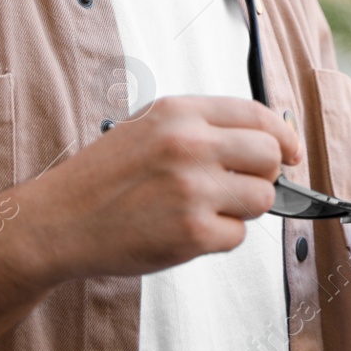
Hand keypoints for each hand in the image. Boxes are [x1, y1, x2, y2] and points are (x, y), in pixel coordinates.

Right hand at [24, 95, 299, 281]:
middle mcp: (188, 145)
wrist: (58, 220)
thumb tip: (266, 139)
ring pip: (261, 198)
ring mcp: (191, 190)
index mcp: (179, 112)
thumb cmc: (104, 177)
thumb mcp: (148, 126)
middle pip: (270, 156)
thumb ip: (202, 126)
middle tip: (239, 184)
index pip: (258, 115)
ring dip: (241, 208)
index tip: (292, 152)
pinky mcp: (191, 233)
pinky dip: (219, 237)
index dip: (284, 136)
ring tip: (204, 208)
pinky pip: (237, 236)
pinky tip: (186, 230)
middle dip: (264, 173)